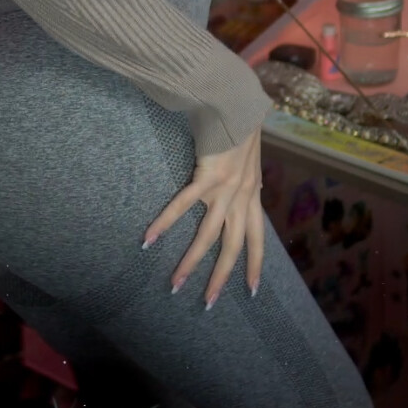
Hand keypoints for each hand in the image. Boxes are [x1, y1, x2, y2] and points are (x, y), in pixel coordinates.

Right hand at [143, 126, 264, 308]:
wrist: (235, 104)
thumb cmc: (238, 127)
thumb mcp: (249, 161)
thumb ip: (244, 181)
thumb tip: (237, 192)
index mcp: (253, 194)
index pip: (258, 238)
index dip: (255, 265)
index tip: (251, 291)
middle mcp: (243, 196)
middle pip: (233, 246)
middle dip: (220, 277)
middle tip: (206, 303)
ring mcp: (226, 188)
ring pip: (208, 236)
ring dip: (191, 262)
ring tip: (175, 283)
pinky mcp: (207, 176)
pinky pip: (182, 206)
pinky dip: (165, 223)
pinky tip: (148, 239)